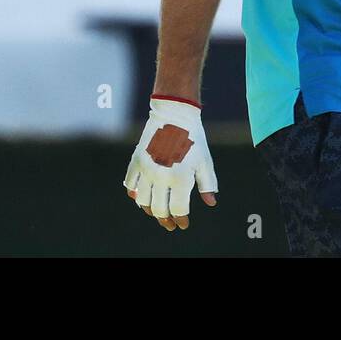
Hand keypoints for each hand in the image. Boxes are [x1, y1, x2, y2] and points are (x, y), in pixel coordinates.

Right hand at [123, 96, 218, 229]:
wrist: (175, 114)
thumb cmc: (194, 139)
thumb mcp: (204, 162)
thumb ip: (208, 184)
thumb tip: (211, 203)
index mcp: (181, 178)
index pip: (178, 209)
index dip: (181, 220)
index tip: (183, 224)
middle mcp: (161, 176)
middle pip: (159, 209)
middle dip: (165, 220)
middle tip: (170, 224)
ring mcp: (146, 169)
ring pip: (142, 200)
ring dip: (149, 209)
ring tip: (157, 211)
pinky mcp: (136, 160)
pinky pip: (130, 183)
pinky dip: (133, 193)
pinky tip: (140, 196)